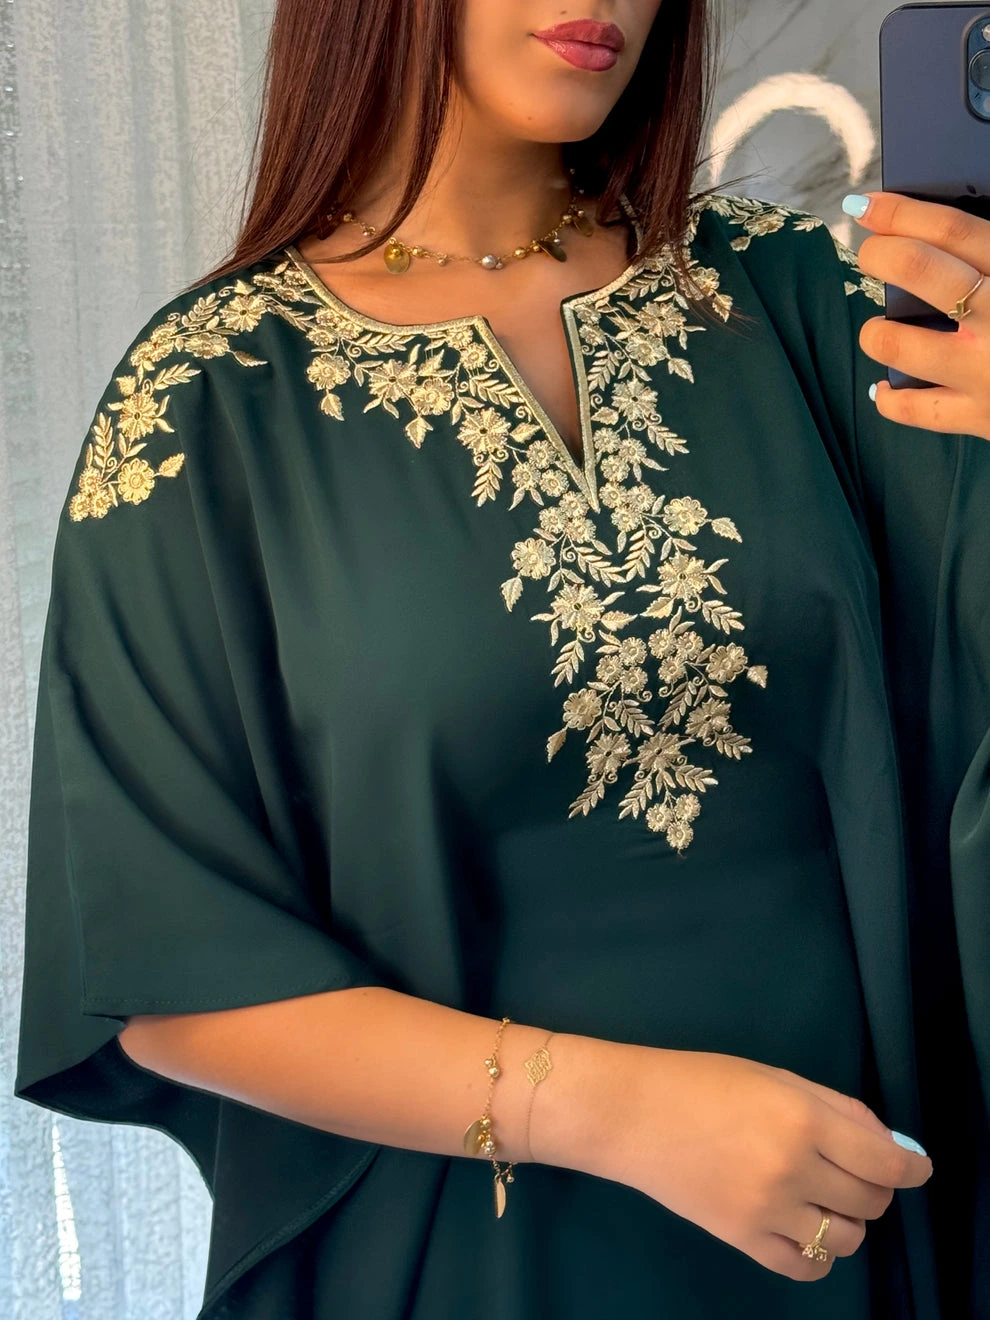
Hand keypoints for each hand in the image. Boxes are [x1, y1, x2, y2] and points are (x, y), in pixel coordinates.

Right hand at [602, 1046, 931, 1280]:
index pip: (884, 1163)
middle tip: (850, 1169)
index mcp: (802, 1119)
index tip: (916, 1168)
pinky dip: (817, 1256)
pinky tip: (803, 1229)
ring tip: (821, 1197)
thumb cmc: (702, 1082)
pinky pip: (806, 1269)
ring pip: (846, 1239)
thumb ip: (836, 1108)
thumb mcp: (774, 1077)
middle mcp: (792, 1169)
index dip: (912, 1168)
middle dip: (873, 1187)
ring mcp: (767, 1211)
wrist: (632, 1114)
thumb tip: (888, 1145)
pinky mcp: (743, 1240)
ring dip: (846, 1220)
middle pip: (870, 1201)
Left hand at [847, 191, 989, 441]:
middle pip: (918, 270)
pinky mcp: (981, 418)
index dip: (901, 212)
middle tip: (871, 254)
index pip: (952, 229)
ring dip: (877, 331)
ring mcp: (985, 372)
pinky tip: (884, 387)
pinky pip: (913, 411)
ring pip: (897, 344)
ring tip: (881, 328)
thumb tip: (961, 232)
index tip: (869, 206)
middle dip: (880, 255)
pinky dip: (890, 399)